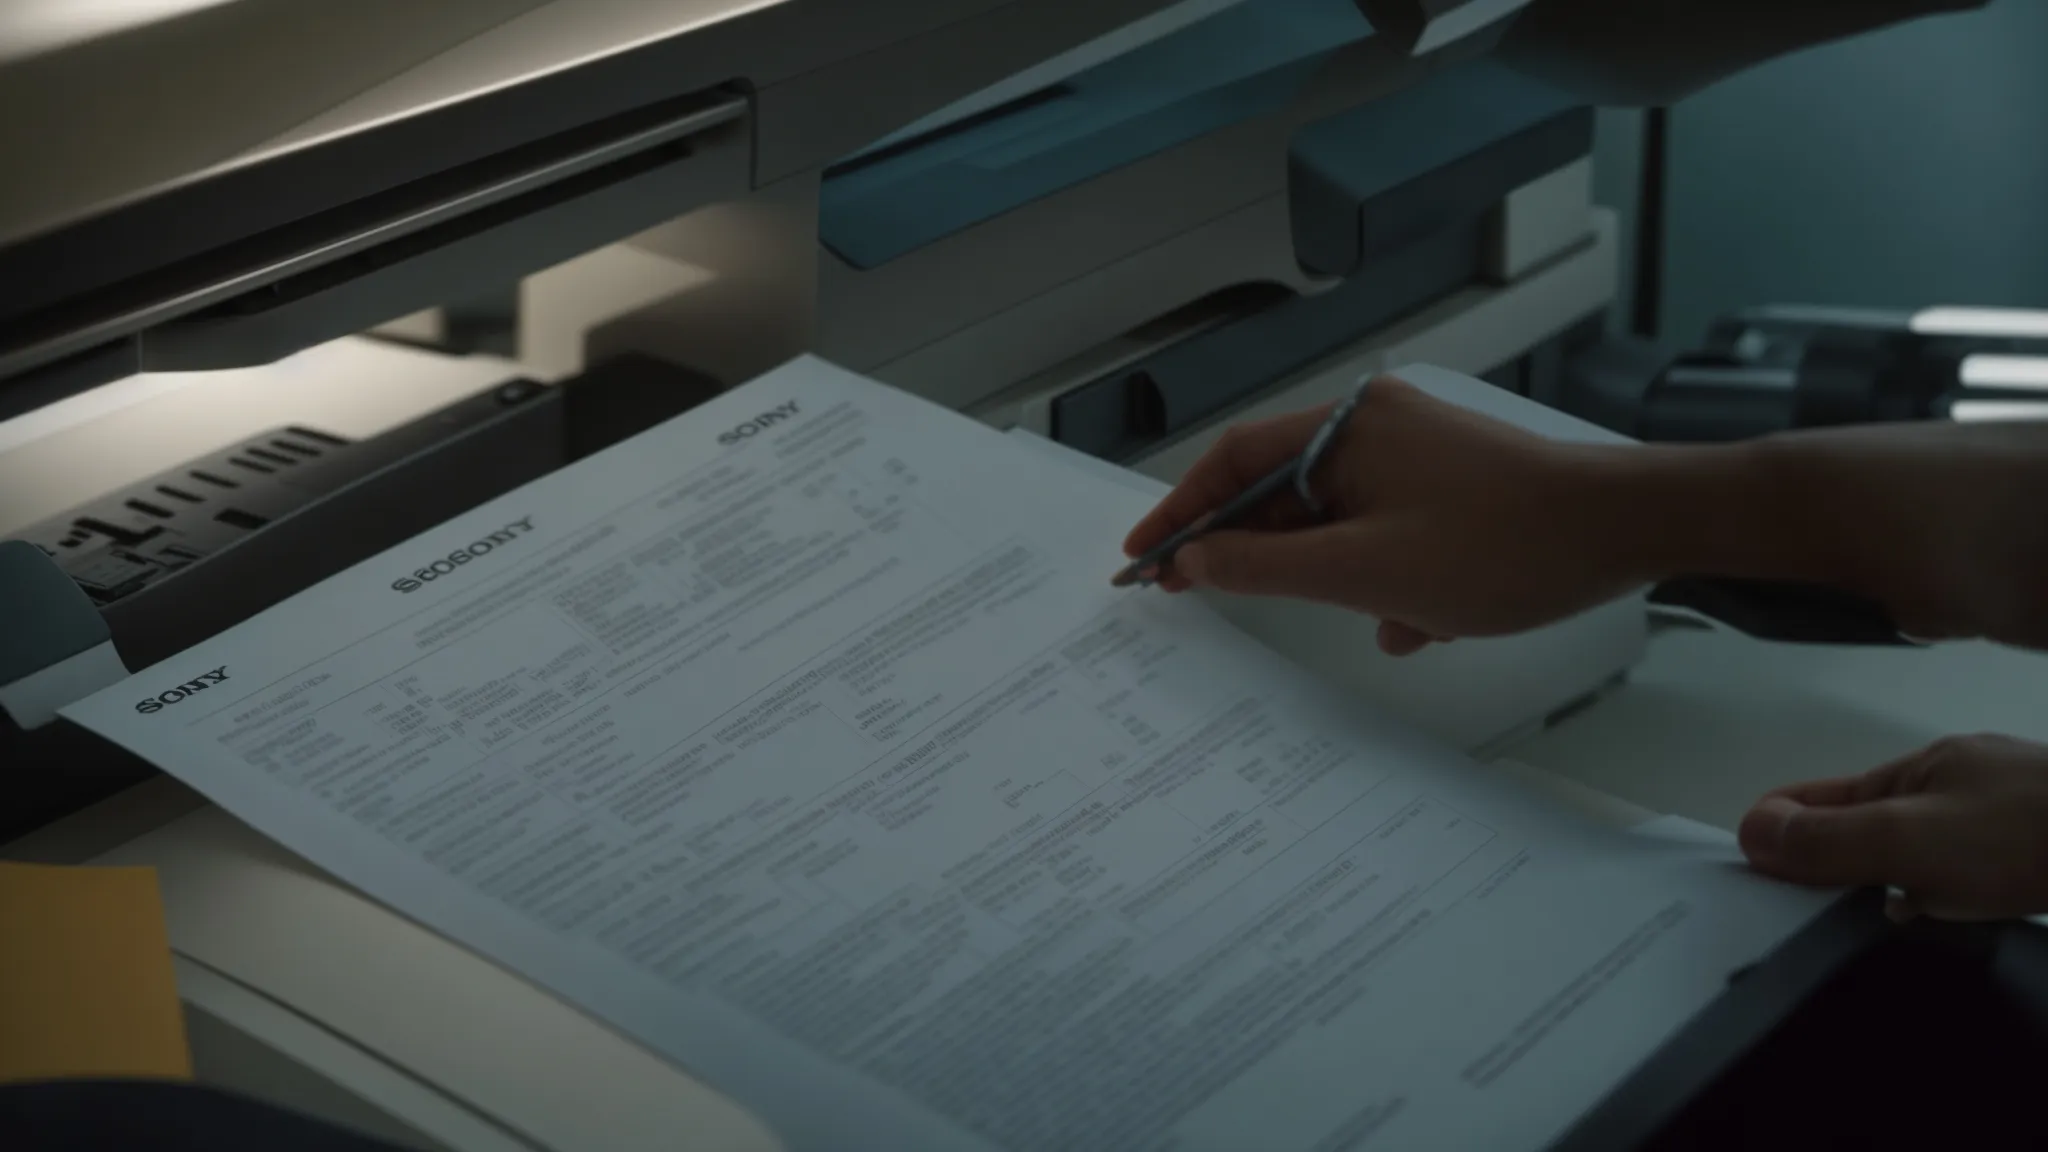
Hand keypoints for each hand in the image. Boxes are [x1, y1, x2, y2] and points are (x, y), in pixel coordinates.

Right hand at [1121, 375, 1638, 654]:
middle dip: (1256, 551)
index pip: (1233, 461)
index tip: (1144, 558)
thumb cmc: (1509, 542)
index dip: (1180, 512)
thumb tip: (1199, 561)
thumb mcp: (1365, 571)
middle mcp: (1378, 427)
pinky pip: (1386, 530)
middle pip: (1280, 489)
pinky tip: (1416, 621)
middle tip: (1205, 596)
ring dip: (1334, 575)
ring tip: (1363, 614)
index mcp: (1348, 427)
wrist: (1626, 531)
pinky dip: (1384, 576)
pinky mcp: (1451, 485)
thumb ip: (1267, 567)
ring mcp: (1418, 454)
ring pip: (1337, 519)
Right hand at [1739, 734, 2047, 921]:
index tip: (1743, 873)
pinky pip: (1967, 875)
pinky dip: (1942, 898)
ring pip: (1920, 853)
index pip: (1822, 796)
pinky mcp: (2038, 854)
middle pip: (1868, 823)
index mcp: (1919, 769)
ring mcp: (2004, 818)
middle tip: (1792, 913)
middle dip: (1828, 860)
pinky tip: (1943, 923)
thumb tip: (1747, 830)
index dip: (1778, 827)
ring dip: (1887, 885)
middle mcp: (1959, 785)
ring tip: (1859, 926)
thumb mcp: (1911, 839)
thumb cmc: (2027, 835)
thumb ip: (1829, 839)